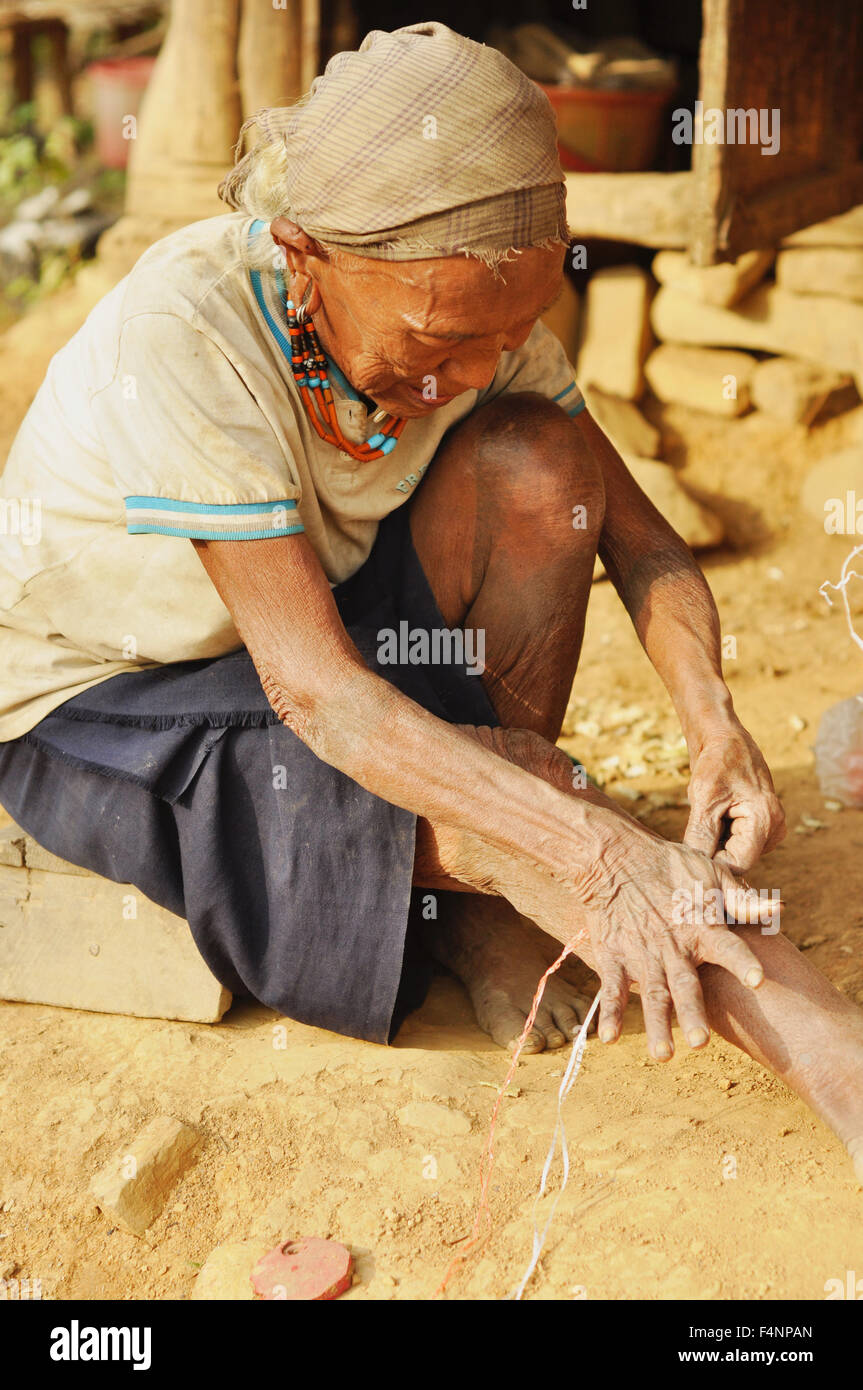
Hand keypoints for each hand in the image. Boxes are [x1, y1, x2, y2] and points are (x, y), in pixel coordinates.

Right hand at [580, 830, 777, 1060]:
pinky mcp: (615, 956)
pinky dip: (610, 1013)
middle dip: (692, 1014)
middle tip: (700, 1044)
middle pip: (684, 985)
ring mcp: (642, 954)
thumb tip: (779, 909)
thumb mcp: (711, 872)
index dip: (742, 962)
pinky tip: (608, 1039)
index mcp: (701, 927)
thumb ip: (741, 898)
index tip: (757, 979)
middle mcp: (673, 946)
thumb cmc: (669, 865)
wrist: (614, 858)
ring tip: (663, 1055)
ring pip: (652, 995)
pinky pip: (612, 988)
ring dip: (657, 1025)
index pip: (727, 947)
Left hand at [683, 720, 785, 871]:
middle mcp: (775, 828)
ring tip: (708, 815)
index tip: (690, 850)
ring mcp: (770, 828)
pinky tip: (716, 816)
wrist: (725, 739)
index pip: (738, 865)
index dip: (712, 863)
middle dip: (714, 850)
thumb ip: (701, 834)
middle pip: (738, 860)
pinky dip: (722, 835)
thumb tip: (695, 866)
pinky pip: (739, 844)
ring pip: (736, 853)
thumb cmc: (716, 763)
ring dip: (717, 842)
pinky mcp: (762, 827)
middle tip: (696, 825)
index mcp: (765, 820)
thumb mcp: (703, 798)